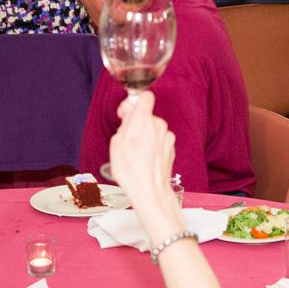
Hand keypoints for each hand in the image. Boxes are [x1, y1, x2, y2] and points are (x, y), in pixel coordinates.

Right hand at [109, 91, 184, 244]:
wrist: (150, 190)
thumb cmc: (131, 170)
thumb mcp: (117, 142)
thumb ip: (124, 122)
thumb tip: (129, 112)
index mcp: (143, 120)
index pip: (145, 96)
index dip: (134, 103)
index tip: (126, 113)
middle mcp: (158, 125)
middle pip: (147, 115)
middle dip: (137, 123)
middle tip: (126, 139)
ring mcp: (167, 136)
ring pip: (153, 128)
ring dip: (145, 135)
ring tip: (135, 153)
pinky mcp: (171, 147)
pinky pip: (159, 140)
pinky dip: (152, 145)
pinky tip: (145, 159)